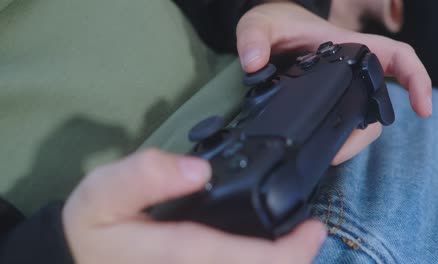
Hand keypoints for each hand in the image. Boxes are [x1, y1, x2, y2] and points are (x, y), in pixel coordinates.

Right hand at [63, 149, 326, 262]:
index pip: (253, 263)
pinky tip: (260, 250)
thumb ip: (146, 176)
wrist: (77, 262)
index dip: (293, 252)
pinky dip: (255, 262)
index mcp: (182, 257)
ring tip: (292, 240)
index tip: (314, 229)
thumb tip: (200, 169)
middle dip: (293, 262)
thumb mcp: (104, 194)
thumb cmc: (94, 229)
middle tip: (308, 232)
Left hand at [237, 2, 431, 164]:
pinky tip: (322, 151)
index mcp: (345, 48)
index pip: (394, 58)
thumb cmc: (274, 23)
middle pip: (378, 103)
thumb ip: (254, 39)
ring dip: (351, 142)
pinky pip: (340, 122)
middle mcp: (347, 71)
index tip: (422, 109)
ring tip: (327, 157)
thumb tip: (254, 63)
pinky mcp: (323, 102)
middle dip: (365, 132)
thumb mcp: (260, 24)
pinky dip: (337, 139)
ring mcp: (336, 89)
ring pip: (360, 119)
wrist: (266, 34)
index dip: (416, 80)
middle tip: (339, 153)